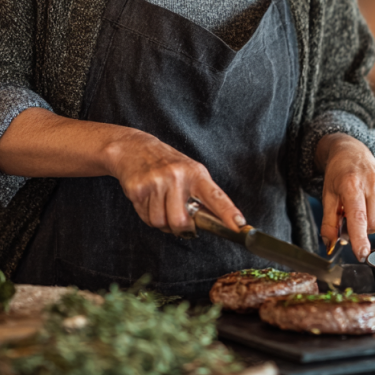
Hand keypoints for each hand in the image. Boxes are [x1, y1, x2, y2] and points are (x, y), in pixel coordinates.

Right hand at [107, 128, 245, 236]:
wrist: (135, 148)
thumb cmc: (167, 164)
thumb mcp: (189, 172)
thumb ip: (200, 196)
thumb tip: (212, 224)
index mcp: (196, 173)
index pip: (215, 195)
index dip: (228, 212)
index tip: (240, 226)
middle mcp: (178, 176)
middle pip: (181, 221)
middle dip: (179, 226)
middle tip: (176, 214)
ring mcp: (158, 181)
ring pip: (161, 223)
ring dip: (160, 220)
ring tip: (159, 201)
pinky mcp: (139, 188)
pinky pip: (146, 218)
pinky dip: (146, 214)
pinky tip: (147, 199)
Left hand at [317, 133, 374, 261]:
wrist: (351, 154)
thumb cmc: (338, 176)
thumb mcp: (327, 197)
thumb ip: (328, 223)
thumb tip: (330, 245)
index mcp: (351, 185)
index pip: (358, 217)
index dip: (360, 238)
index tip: (362, 254)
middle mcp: (371, 183)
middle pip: (374, 224)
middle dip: (363, 230)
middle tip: (351, 219)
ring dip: (373, 224)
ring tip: (362, 211)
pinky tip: (373, 207)